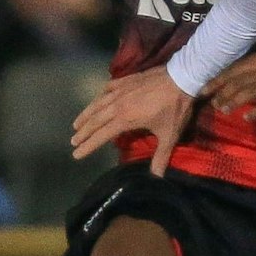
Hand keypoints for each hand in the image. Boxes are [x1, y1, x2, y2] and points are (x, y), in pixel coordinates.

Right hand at [71, 66, 195, 174]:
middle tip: (73, 141)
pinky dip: (100, 95)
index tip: (76, 154)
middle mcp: (117, 105)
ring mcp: (121, 90)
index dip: (88, 146)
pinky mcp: (126, 80)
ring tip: (76, 124)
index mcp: (125, 119)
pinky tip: (97, 99)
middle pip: (95, 120)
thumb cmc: (175, 108)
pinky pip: (107, 88)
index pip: (101, 135)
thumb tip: (157, 177)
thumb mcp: (170, 135)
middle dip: (83, 132)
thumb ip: (161, 156)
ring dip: (86, 115)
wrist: (182, 78)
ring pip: (97, 104)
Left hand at [202, 53, 255, 120]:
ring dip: (233, 102)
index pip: (231, 70)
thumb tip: (222, 85)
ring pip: (246, 93)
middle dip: (221, 94)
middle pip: (236, 82)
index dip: (216, 82)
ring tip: (224, 110)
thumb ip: (245, 73)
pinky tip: (246, 118)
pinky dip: (254, 113)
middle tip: (214, 104)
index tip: (203, 91)